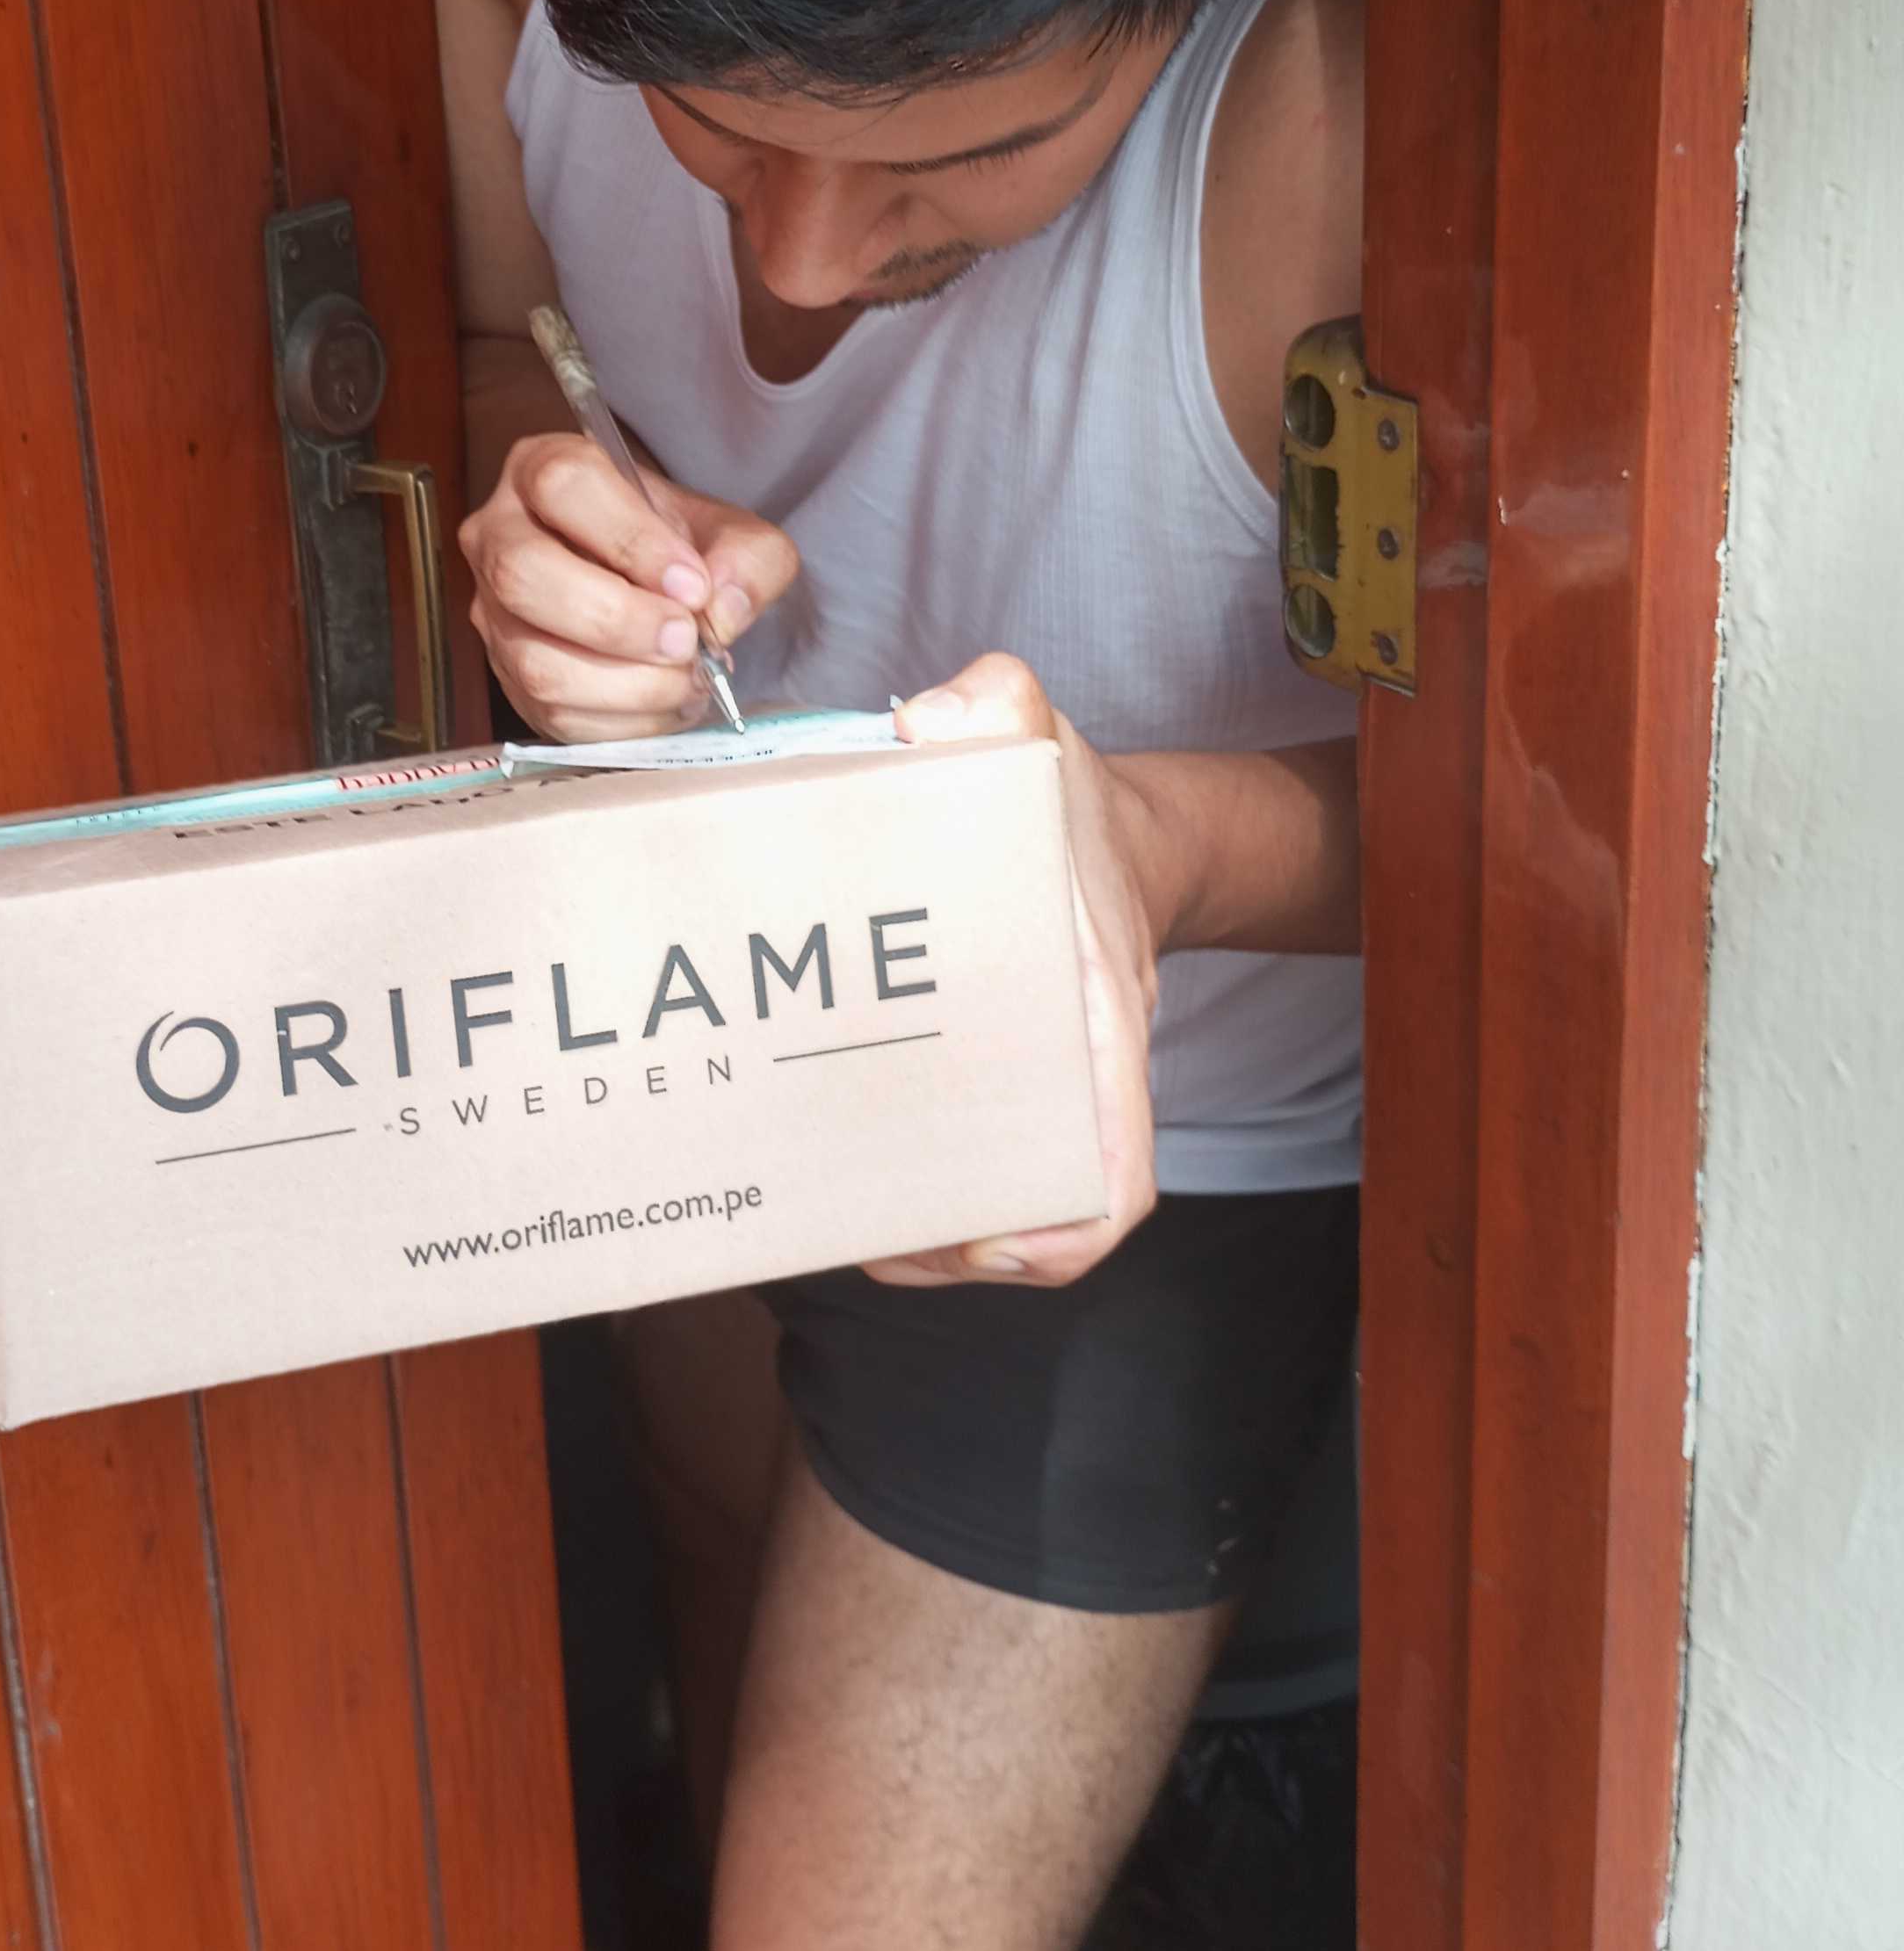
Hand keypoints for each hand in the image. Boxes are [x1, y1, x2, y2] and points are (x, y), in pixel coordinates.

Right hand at [459, 434, 798, 742]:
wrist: (656, 593)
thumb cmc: (679, 551)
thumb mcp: (733, 535)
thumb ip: (747, 558)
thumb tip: (720, 611)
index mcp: (542, 469)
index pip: (563, 486)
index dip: (629, 539)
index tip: (692, 584)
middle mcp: (498, 534)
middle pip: (522, 574)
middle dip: (616, 620)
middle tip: (684, 641)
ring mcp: (491, 611)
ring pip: (533, 659)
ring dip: (624, 685)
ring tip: (685, 679)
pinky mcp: (505, 676)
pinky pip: (549, 713)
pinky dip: (620, 720)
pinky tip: (663, 703)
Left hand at [862, 654, 1172, 1292]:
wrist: (1108, 828)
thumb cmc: (1074, 803)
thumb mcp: (1041, 733)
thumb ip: (997, 701)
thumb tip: (930, 720)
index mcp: (1100, 1022)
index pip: (1117, 1169)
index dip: (1061, 1232)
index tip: (986, 1241)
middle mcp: (1080, 1074)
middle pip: (1040, 1216)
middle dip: (953, 1248)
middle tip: (858, 1233)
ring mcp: (1041, 1085)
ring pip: (996, 1199)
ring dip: (924, 1234)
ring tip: (834, 1220)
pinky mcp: (999, 1076)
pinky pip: (972, 1157)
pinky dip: (919, 1186)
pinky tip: (846, 1167)